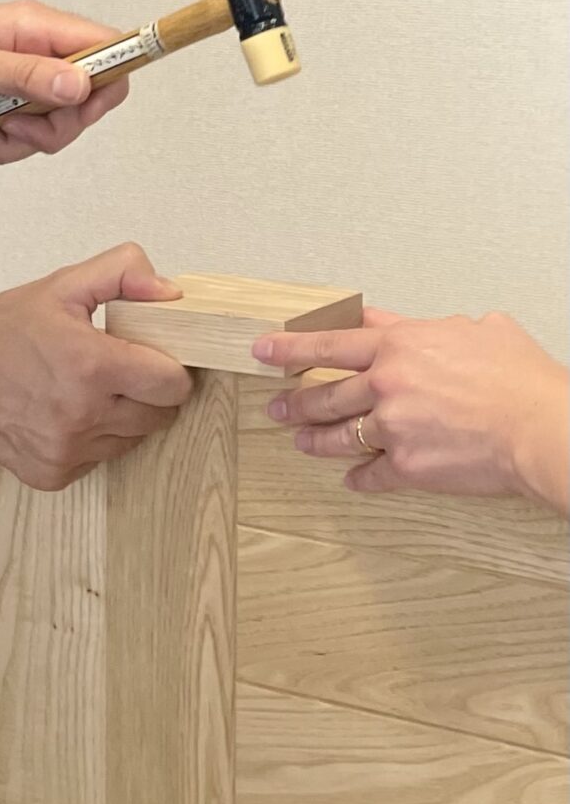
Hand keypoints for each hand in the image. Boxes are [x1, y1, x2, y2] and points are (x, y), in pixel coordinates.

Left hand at [0, 0, 128, 164]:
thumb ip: (27, 74)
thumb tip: (80, 84)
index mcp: (40, 31)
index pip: (107, 52)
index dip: (106, 86)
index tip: (76, 111)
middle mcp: (42, 57)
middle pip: (82, 107)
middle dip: (44, 131)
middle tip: (5, 125)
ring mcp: (29, 85)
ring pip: (49, 133)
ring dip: (7, 143)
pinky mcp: (12, 109)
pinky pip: (20, 144)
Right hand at [0, 243, 192, 490]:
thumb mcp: (60, 286)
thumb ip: (121, 274)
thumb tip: (169, 293)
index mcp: (91, 366)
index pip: (173, 384)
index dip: (171, 369)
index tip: (154, 357)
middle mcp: (83, 415)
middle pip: (160, 416)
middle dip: (150, 392)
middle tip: (121, 371)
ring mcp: (68, 451)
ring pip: (132, 439)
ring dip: (123, 417)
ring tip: (89, 390)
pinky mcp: (54, 474)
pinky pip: (100, 459)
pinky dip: (93, 439)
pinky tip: (66, 413)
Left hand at [253, 309, 568, 511]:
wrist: (539, 428)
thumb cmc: (518, 378)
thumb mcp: (475, 329)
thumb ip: (430, 326)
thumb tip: (412, 324)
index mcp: (398, 346)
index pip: (329, 344)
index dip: (290, 347)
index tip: (264, 349)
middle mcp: (386, 385)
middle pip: (324, 395)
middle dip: (295, 402)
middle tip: (278, 406)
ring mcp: (392, 428)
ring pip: (338, 435)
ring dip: (315, 439)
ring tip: (301, 441)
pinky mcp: (406, 467)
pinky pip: (372, 475)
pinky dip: (361, 479)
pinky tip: (354, 479)